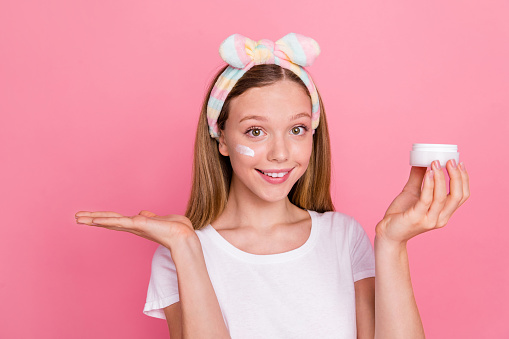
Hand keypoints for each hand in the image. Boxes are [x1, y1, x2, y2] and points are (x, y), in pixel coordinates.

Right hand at [75, 210, 195, 248]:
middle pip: (109, 221)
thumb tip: (140, 213)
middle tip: (76, 218)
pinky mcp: (139, 224)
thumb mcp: (160, 219)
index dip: (103, 218)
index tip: (89, 217)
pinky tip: (96, 220)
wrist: (184, 236)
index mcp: (137, 224)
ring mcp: (135, 226)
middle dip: (92, 219)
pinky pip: (120, 222)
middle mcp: (133, 226)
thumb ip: (148, 217)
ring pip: (111, 221)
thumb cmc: (176, 228)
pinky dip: (107, 221)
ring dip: (95, 219)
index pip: (116, 220)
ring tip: (79, 218)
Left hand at [376, 159, 469, 244]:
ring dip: (441, 178)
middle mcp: (440, 218)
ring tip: (435, 163)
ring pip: (442, 197)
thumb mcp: (412, 193)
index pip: (462, 196)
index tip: (459, 163)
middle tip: (450, 161)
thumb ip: (419, 178)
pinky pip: (426, 199)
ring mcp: (429, 220)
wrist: (388, 233)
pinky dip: (429, 184)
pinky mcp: (416, 218)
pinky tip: (428, 172)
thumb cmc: (401, 214)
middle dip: (457, 176)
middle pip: (457, 196)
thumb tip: (422, 161)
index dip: (464, 179)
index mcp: (444, 213)